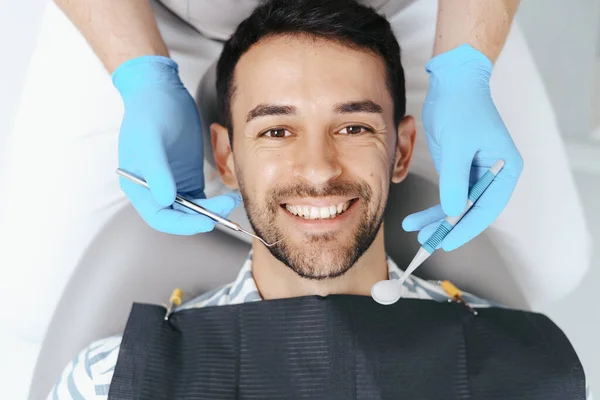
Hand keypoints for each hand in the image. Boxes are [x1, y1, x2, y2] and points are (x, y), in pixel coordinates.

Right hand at [114, 56, 240, 234]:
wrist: (160, 91)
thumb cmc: (148, 113)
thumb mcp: (150, 140)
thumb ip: (157, 172)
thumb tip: (166, 200)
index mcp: (139, 187)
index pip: (160, 217)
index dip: (182, 224)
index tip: (205, 221)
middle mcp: (155, 190)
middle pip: (179, 217)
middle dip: (202, 217)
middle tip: (226, 209)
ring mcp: (172, 184)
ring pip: (193, 210)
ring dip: (212, 211)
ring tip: (231, 200)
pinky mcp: (187, 177)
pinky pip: (202, 199)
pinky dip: (215, 201)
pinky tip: (228, 195)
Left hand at [403, 45, 522, 250]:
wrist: (453, 82)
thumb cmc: (461, 107)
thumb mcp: (457, 146)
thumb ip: (455, 181)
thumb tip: (453, 213)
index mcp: (505, 169)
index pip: (487, 208)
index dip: (467, 228)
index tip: (448, 242)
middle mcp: (494, 174)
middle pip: (472, 210)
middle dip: (448, 226)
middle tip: (426, 240)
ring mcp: (476, 173)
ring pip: (457, 205)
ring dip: (437, 219)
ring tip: (415, 229)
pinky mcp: (460, 169)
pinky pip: (448, 194)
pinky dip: (434, 206)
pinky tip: (418, 218)